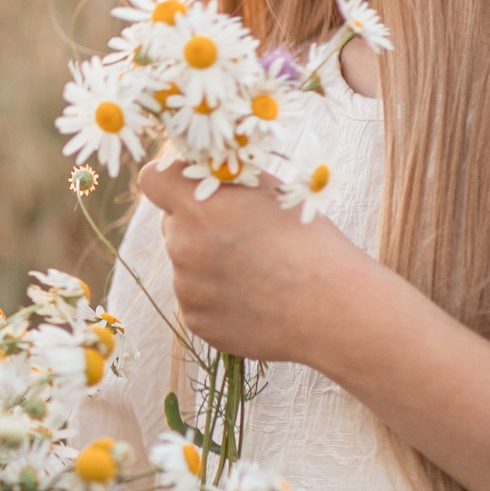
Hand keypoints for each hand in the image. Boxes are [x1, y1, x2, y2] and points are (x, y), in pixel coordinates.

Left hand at [136, 155, 370, 365]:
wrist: (336, 308)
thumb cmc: (310, 240)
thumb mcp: (269, 191)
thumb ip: (222, 178)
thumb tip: (191, 169)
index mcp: (199, 206)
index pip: (153, 179)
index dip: (170, 181)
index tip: (190, 187)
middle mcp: (183, 246)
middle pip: (172, 224)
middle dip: (198, 224)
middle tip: (244, 235)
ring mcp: (187, 288)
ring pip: (185, 264)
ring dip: (209, 263)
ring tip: (259, 271)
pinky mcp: (196, 321)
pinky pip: (197, 299)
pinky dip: (218, 298)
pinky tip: (255, 298)